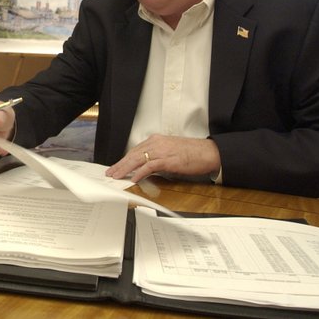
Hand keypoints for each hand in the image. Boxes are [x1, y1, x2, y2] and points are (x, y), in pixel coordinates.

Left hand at [105, 134, 220, 182]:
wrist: (208, 152)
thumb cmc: (193, 153)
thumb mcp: (170, 151)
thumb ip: (158, 157)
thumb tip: (147, 167)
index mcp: (157, 140)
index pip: (135, 150)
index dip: (124, 159)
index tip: (116, 166)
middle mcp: (157, 143)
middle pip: (133, 154)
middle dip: (120, 164)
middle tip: (111, 172)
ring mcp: (162, 151)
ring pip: (137, 159)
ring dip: (125, 169)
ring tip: (116, 176)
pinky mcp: (167, 160)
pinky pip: (149, 166)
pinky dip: (139, 172)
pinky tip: (133, 178)